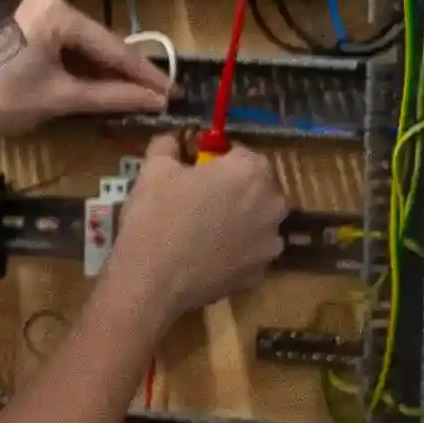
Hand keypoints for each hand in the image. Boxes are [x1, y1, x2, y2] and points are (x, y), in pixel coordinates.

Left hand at [0, 0, 170, 146]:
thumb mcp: (57, 99)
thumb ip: (111, 95)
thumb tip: (154, 99)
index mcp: (53, 9)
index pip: (110, 44)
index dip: (144, 72)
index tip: (172, 90)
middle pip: (93, 38)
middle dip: (122, 69)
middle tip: (155, 93)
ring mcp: (22, 4)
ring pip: (74, 39)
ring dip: (98, 66)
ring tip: (130, 92)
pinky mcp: (10, 17)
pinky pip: (53, 38)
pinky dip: (72, 61)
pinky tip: (94, 81)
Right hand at [103, 143, 294, 314]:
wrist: (151, 282)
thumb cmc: (155, 218)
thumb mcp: (153, 170)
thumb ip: (168, 146)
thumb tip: (173, 140)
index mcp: (250, 172)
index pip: (243, 153)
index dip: (219, 158)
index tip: (198, 168)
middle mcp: (272, 205)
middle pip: (257, 187)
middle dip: (235, 188)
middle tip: (202, 199)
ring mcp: (270, 242)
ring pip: (258, 221)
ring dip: (240, 220)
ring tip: (207, 231)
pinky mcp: (260, 273)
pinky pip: (250, 253)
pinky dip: (236, 251)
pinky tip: (209, 256)